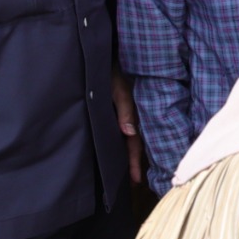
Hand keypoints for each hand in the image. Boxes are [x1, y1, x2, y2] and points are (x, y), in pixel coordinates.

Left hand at [111, 70, 143, 185]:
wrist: (102, 54)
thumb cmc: (111, 69)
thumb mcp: (118, 88)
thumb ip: (125, 109)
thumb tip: (130, 133)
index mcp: (133, 114)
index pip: (135, 143)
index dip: (134, 162)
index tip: (136, 180)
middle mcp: (128, 117)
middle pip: (133, 144)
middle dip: (134, 163)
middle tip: (134, 183)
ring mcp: (121, 114)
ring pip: (127, 138)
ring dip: (127, 153)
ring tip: (127, 173)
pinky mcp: (113, 110)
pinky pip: (119, 129)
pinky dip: (120, 141)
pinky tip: (117, 149)